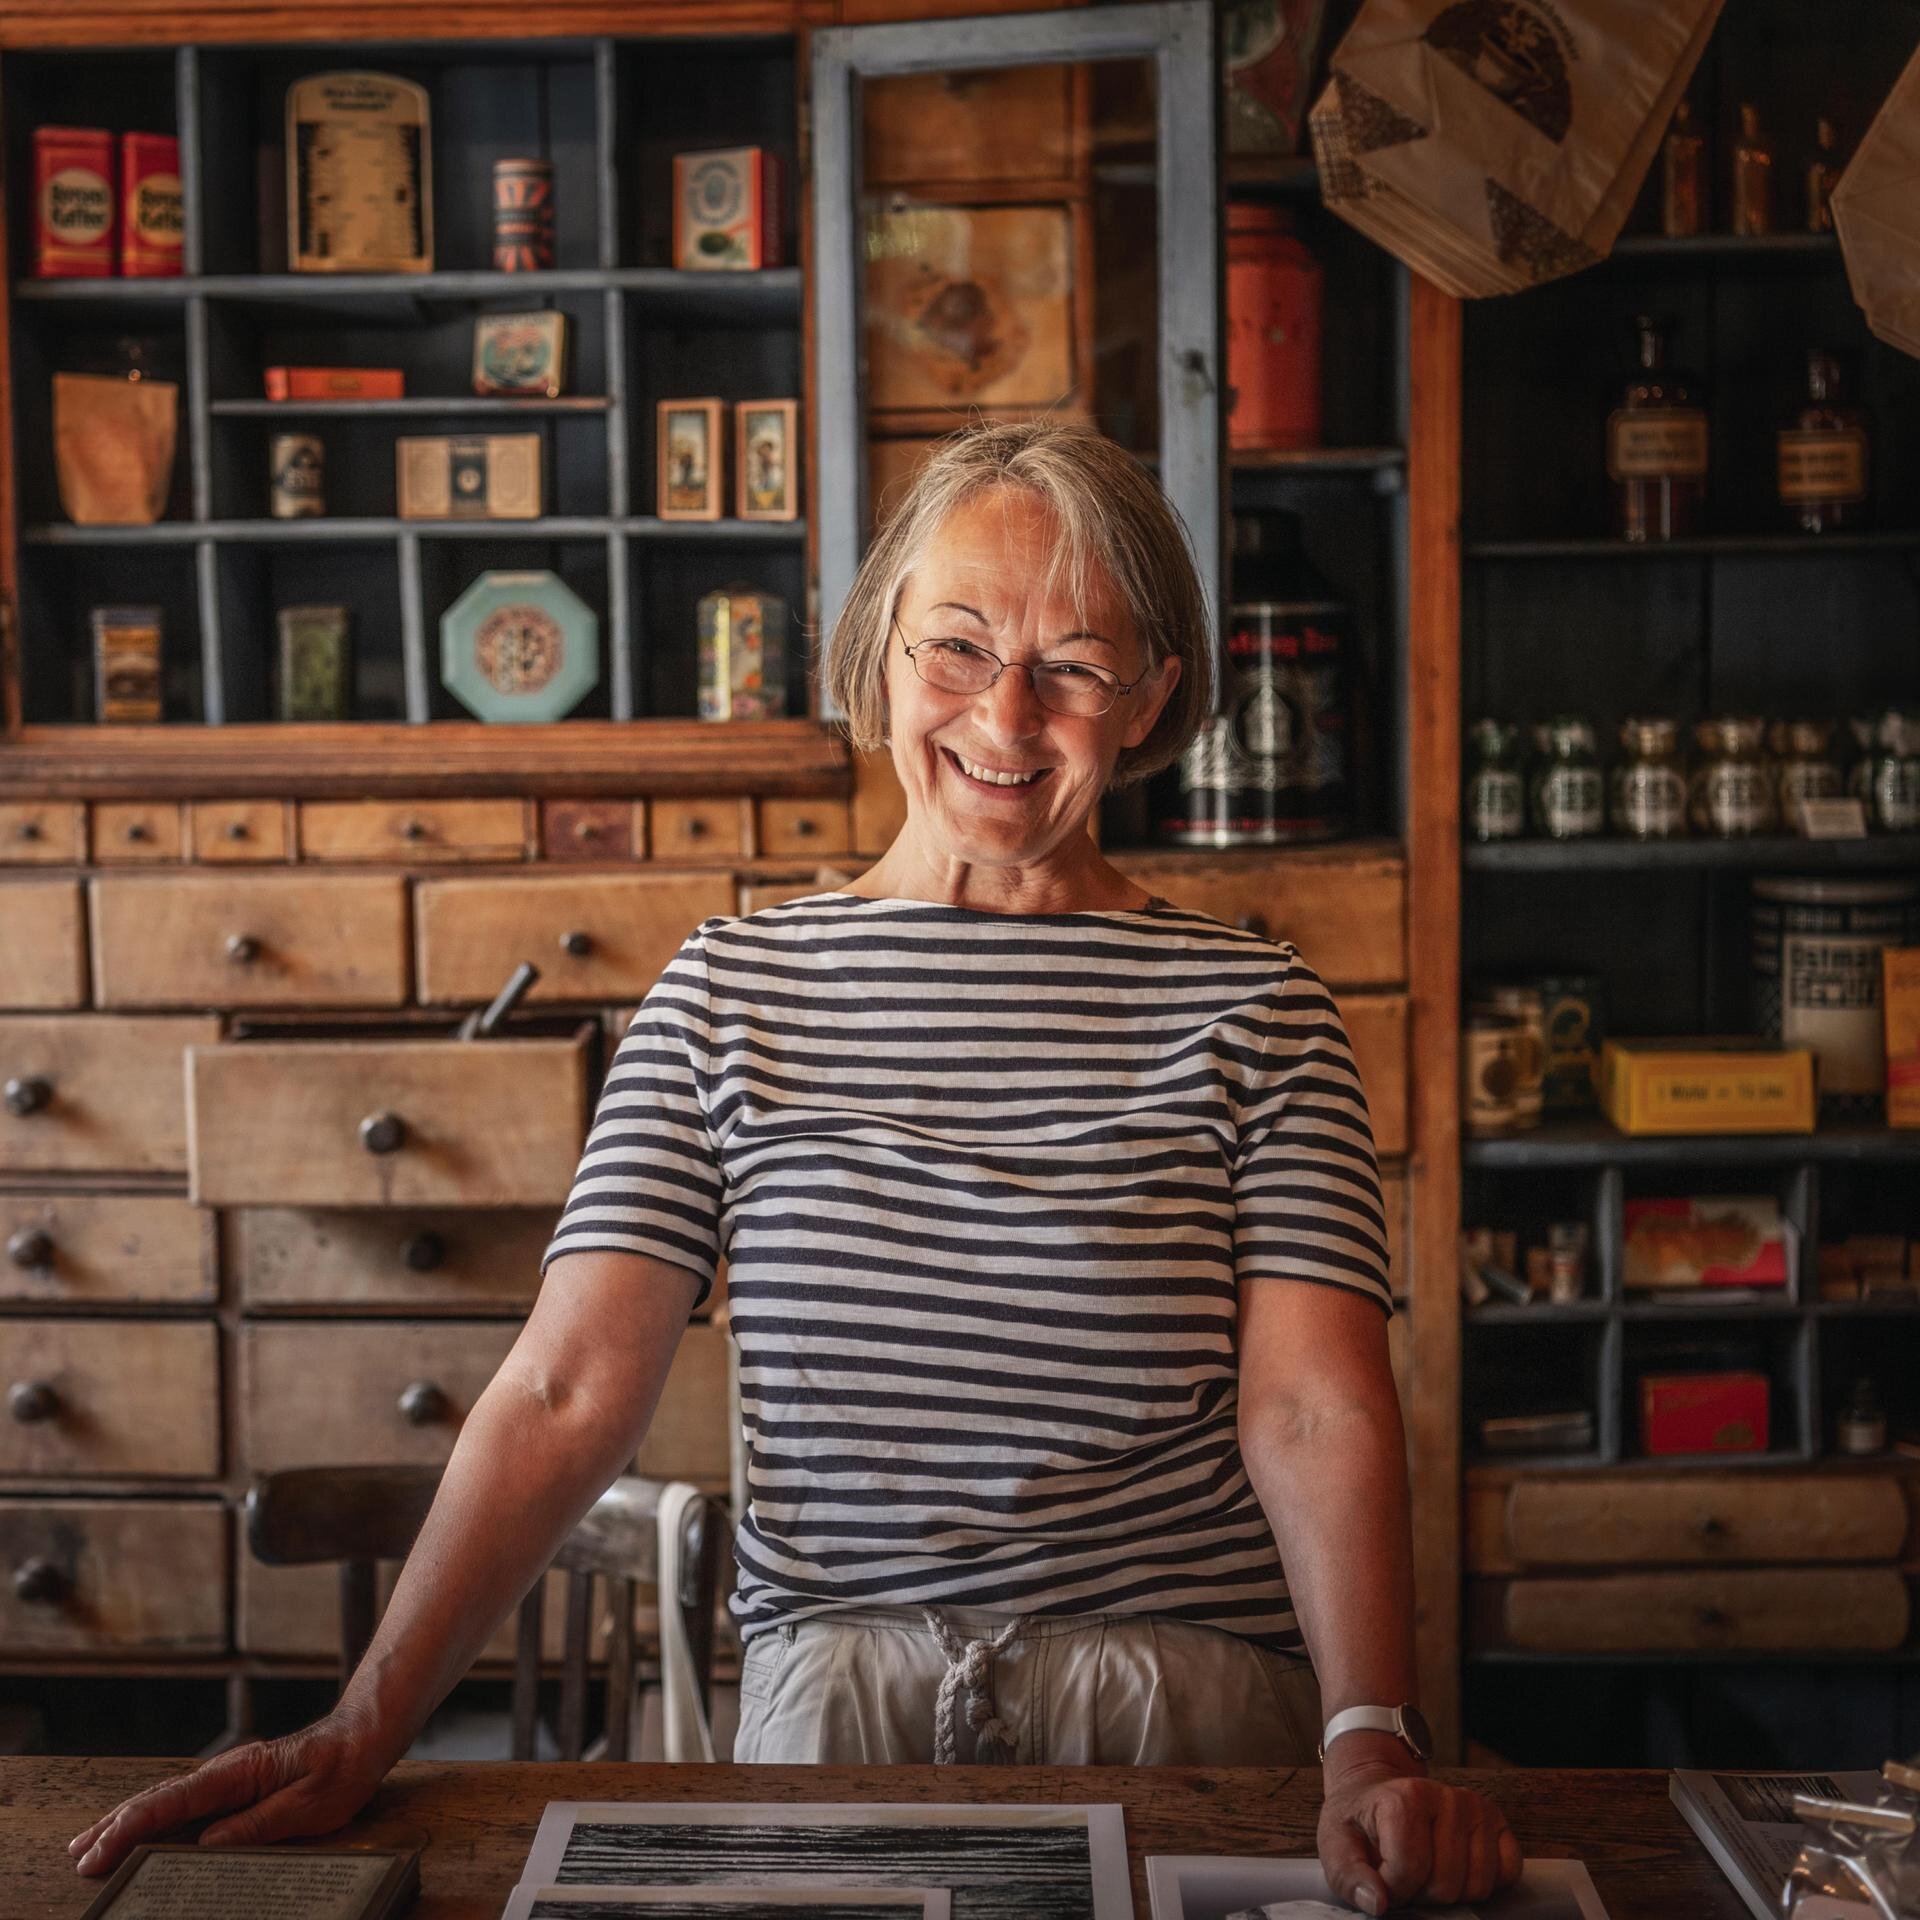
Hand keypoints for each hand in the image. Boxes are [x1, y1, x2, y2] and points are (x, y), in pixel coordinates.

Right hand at [68, 1709, 390, 1878]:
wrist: (365, 1736)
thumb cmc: (343, 1768)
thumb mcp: (309, 1805)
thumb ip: (258, 1826)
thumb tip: (207, 1845)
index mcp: (238, 1774)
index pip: (170, 1804)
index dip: (129, 1831)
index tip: (97, 1855)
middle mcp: (227, 1771)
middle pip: (157, 1799)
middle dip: (114, 1827)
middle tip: (78, 1855)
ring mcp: (230, 1777)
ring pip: (166, 1800)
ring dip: (127, 1821)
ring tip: (92, 1842)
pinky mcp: (238, 1785)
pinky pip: (186, 1803)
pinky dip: (155, 1816)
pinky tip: (143, 1830)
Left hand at [1317, 1736, 1519, 1912]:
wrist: (1379, 1793)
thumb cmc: (1360, 1823)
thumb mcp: (1336, 1845)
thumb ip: (1349, 1877)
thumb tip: (1377, 1903)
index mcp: (1405, 1797)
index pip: (1408, 1871)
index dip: (1392, 1891)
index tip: (1380, 1879)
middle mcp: (1448, 1797)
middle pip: (1446, 1885)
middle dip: (1422, 1894)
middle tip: (1405, 1875)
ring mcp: (1477, 1808)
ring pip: (1478, 1886)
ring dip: (1451, 1893)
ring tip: (1427, 1871)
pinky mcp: (1497, 1822)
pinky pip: (1508, 1873)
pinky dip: (1485, 1883)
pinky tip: (1458, 1869)